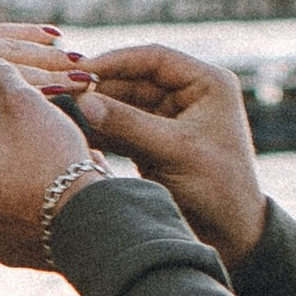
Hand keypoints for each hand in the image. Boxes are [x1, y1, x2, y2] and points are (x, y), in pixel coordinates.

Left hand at [0, 58, 109, 267]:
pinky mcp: (4, 251)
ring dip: (18, 172)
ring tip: (52, 163)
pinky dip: (29, 203)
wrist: (87, 219)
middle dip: (6, 143)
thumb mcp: (25, 100)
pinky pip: (14, 216)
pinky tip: (55, 194)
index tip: (25, 116)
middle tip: (40, 137)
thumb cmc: (51, 156)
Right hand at [67, 46, 265, 265]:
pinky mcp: (156, 143)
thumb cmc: (219, 190)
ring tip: (62, 111)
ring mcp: (171, 119)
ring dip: (96, 109)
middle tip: (62, 93)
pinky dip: (101, 131)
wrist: (233, 237)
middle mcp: (190, 95)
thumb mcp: (174, 151)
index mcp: (207, 84)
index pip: (154, 58)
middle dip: (100, 88)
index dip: (116, 61)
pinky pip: (122, 128)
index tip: (81, 70)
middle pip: (134, 79)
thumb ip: (128, 124)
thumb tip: (83, 102)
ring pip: (124, 104)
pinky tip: (75, 132)